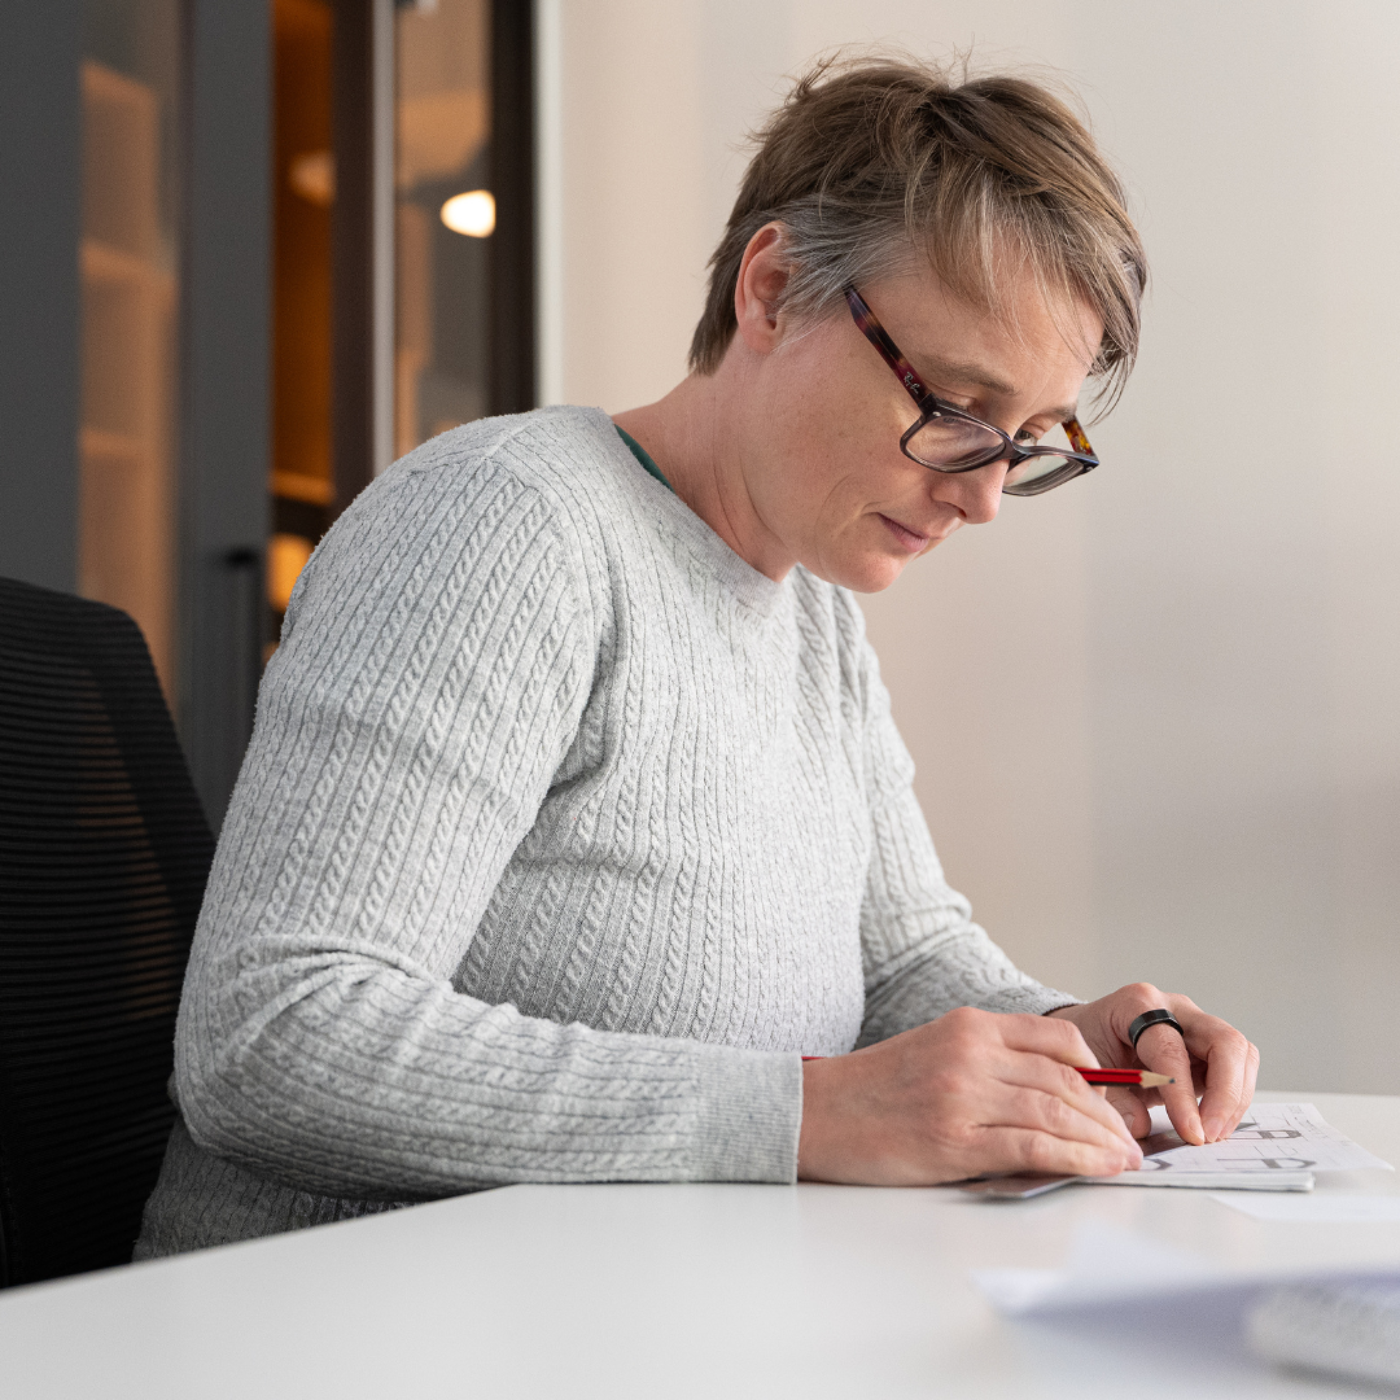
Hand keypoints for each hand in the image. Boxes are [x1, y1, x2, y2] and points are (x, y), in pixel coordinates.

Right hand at [797, 1006, 1143, 1184]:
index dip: (1098, 1071)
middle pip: (1064, 1080)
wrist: (817, 1113)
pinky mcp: (955, 1140)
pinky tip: (1096, 1168)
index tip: (1119, 1096)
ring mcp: (963, 1095)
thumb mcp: (932, 1050)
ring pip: (1057, 1113)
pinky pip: (1033, 1146)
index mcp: (967, 1026)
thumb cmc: (872, 1089)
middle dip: (1108, 1114)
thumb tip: (1052, 1095)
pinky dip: (1075, 1159)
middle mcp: (970, 1053)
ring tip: (1123, 1160)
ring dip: (1100, 1140)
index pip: (1055, 1039)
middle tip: (1131, 1140)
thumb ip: (987, 1061)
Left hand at [1047, 985, 1258, 1145]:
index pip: (1172, 1049)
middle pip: (1226, 1042)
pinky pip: (1237, 1071)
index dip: (1183, 1094)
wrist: (1085, 1037)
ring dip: (1234, 1100)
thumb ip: (1111, 1100)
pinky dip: (1232, 1101)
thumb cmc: (1084, 1048)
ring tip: (1210, 1134)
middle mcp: (1174, 1008)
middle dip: (1227, 1094)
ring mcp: (1196, 1025)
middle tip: (1210, 1136)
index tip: (1191, 1133)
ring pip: (1241, 1057)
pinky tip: (1212, 1124)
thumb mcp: (1085, 1071)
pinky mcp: (1207, 1048)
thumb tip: (1141, 1126)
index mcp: (1138, 1004)